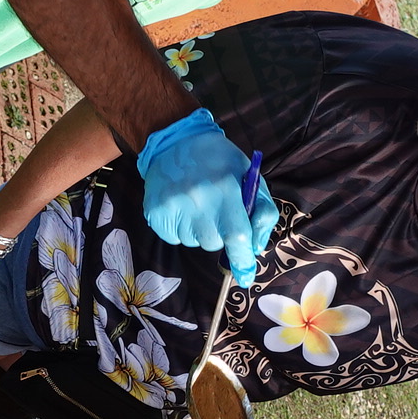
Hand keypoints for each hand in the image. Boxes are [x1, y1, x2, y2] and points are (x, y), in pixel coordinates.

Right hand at [138, 110, 274, 284]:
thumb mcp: (249, 177)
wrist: (174, 142)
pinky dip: (181, 229)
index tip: (245, 277)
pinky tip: (182, 207)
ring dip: (199, 231)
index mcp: (225, 189)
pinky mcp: (155, 213)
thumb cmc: (219, 160)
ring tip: (196, 204)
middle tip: (215, 209)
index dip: (242, 259)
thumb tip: (255, 248)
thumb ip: (261, 212)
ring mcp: (173, 207)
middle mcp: (198, 200)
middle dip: (219, 234)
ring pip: (194, 243)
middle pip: (213, 243)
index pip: (236, 235)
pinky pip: (174, 238)